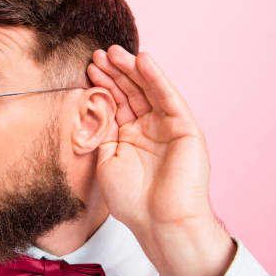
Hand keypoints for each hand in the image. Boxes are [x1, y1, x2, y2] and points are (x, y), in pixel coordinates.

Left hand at [87, 45, 234, 275]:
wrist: (159, 223)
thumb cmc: (133, 201)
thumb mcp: (107, 161)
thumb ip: (103, 133)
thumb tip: (93, 107)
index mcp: (131, 137)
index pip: (117, 103)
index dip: (104, 85)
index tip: (89, 68)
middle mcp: (150, 129)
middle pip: (131, 92)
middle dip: (115, 72)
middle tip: (99, 54)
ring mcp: (168, 127)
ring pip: (149, 90)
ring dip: (133, 70)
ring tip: (115, 52)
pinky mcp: (185, 128)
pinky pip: (169, 98)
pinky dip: (157, 78)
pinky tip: (143, 61)